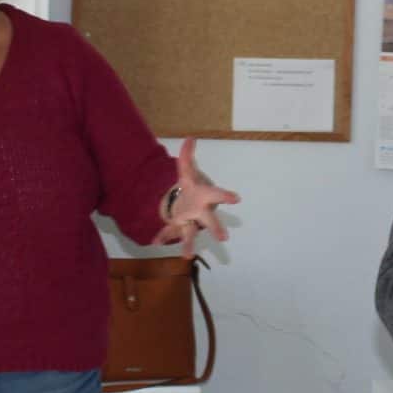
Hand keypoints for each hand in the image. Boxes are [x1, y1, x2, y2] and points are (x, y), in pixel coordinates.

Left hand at [156, 137, 240, 257]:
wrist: (189, 203)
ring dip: (189, 243)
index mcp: (203, 195)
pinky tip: (155, 241)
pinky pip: (171, 232)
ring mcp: (189, 221)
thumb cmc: (192, 188)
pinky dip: (163, 236)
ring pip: (191, 233)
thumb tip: (190, 137)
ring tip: (187, 255)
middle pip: (209, 219)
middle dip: (215, 228)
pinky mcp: (178, 227)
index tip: (236, 199)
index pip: (216, 194)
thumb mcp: (188, 170)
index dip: (225, 196)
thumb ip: (187, 155)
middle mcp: (200, 211)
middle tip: (224, 238)